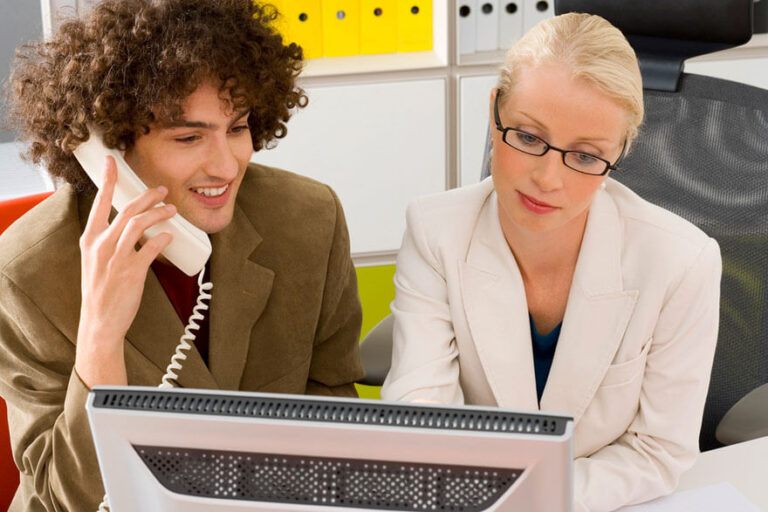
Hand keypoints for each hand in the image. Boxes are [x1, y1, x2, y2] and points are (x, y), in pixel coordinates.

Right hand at [75, 156, 175, 387]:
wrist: (100, 321)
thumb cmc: (101, 290)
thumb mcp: (96, 260)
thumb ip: (110, 241)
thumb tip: (135, 225)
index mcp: (90, 239)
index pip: (99, 202)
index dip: (108, 180)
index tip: (114, 162)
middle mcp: (100, 245)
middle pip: (127, 210)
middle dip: (148, 196)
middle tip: (164, 191)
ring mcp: (115, 258)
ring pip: (140, 224)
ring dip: (160, 214)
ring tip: (172, 210)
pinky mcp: (131, 272)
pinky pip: (151, 248)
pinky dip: (163, 238)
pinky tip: (170, 235)